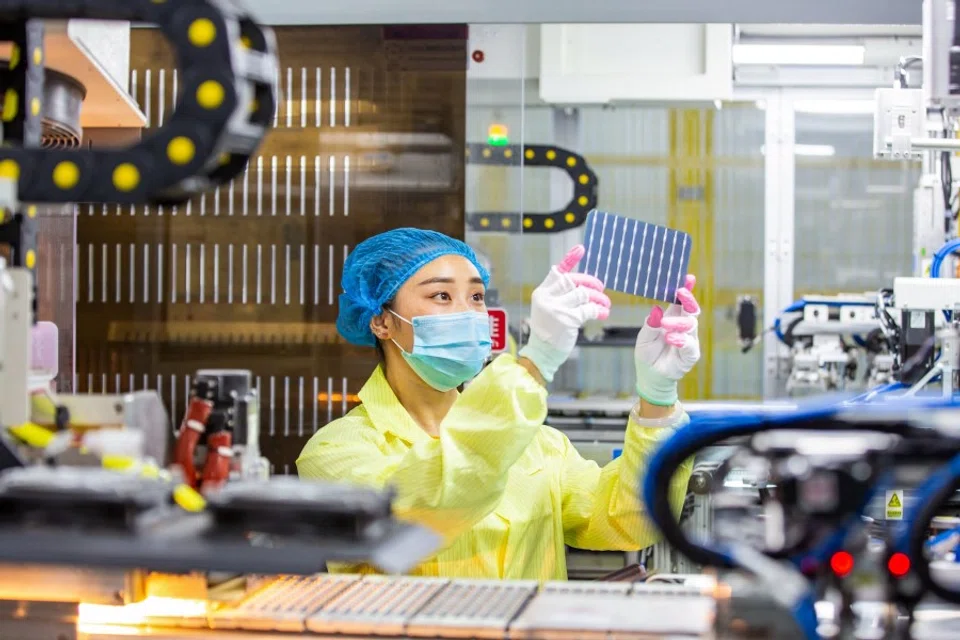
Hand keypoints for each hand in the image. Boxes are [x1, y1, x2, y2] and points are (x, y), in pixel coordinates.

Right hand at [518, 245, 610, 382]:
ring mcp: (556, 308)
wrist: (542, 353)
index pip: (557, 272)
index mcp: (541, 292)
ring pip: (584, 294)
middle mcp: (547, 297)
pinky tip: (604, 313)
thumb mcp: (548, 309)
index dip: (570, 259)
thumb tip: (583, 285)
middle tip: (601, 288)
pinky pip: (589, 309)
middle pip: (573, 281)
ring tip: (605, 304)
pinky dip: (599, 310)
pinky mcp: (567, 319)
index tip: (581, 248)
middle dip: (591, 283)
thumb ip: (560, 295)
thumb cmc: (549, 331)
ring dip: (599, 298)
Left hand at [634, 275, 700, 406]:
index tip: (688, 277)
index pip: (680, 301)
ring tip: (665, 325)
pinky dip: (681, 340)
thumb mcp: (643, 337)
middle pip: (691, 309)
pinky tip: (671, 339)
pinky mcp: (691, 354)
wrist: (649, 376)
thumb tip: (656, 309)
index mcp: (671, 318)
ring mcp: (689, 339)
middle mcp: (682, 326)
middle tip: (680, 291)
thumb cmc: (647, 354)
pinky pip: (690, 344)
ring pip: (691, 324)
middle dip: (687, 298)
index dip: (685, 289)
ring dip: (678, 322)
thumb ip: (650, 324)